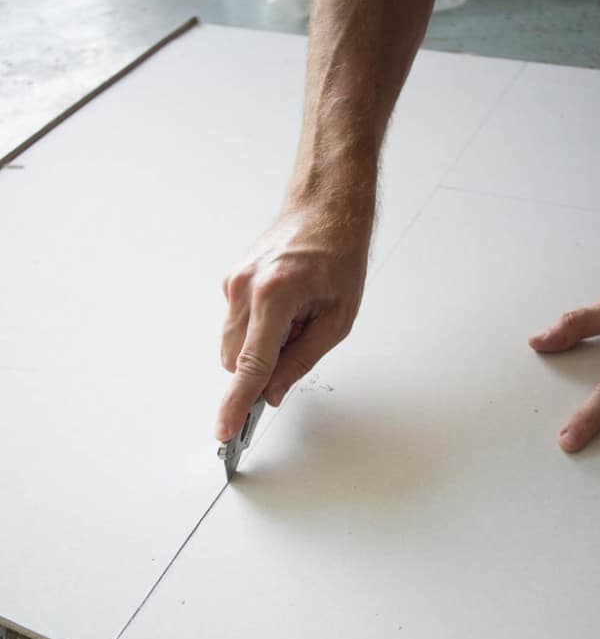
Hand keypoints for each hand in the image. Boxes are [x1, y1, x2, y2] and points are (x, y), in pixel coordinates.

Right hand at [215, 204, 369, 441]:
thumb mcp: (337, 319)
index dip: (237, 404)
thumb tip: (273, 393)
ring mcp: (233, 283)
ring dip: (261, 347)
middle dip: (262, 368)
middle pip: (237, 361)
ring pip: (234, 346)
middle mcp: (245, 288)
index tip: (224, 430)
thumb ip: (301, 361)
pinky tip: (284, 306)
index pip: (251, 366)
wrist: (325, 208)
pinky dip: (258, 329)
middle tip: (300, 339)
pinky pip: (236, 325)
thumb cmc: (338, 255)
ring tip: (296, 316)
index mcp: (275, 296)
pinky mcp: (230, 281)